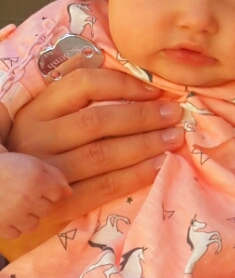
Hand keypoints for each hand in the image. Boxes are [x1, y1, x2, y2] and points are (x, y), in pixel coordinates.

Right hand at [0, 151, 70, 241]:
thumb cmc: (9, 167)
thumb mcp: (34, 164)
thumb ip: (55, 176)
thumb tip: (69, 193)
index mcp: (38, 181)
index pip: (57, 194)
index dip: (47, 189)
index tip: (35, 184)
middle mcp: (28, 200)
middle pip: (46, 210)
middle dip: (38, 202)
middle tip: (22, 193)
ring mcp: (14, 215)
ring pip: (33, 225)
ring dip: (27, 217)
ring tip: (15, 205)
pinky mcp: (1, 226)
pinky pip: (16, 233)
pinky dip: (12, 227)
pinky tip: (7, 215)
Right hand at [3, 65, 184, 256]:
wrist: (12, 202)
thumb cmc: (40, 154)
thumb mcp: (47, 120)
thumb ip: (74, 98)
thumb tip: (120, 71)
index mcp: (36, 110)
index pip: (83, 85)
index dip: (124, 85)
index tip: (155, 90)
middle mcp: (37, 138)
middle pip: (98, 121)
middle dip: (143, 116)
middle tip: (175, 114)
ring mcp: (45, 173)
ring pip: (103, 154)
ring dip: (146, 144)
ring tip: (174, 137)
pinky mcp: (57, 206)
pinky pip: (103, 187)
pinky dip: (135, 175)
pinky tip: (159, 166)